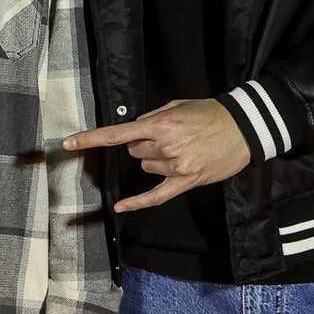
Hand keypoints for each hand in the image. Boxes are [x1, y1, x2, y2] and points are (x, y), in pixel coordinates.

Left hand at [65, 98, 250, 213]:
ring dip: (153, 160)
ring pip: (146, 167)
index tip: (68, 144)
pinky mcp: (186, 182)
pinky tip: (120, 207)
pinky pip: (156, 196)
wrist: (244, 128)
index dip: (90, 139)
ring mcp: (176, 166)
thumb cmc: (209, 113)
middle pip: (133, 152)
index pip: (117, 133)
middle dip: (141, 144)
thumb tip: (133, 129)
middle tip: (165, 137)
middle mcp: (164, 146)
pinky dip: (137, 202)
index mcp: (159, 125)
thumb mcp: (177, 106)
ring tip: (180, 149)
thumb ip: (152, 118)